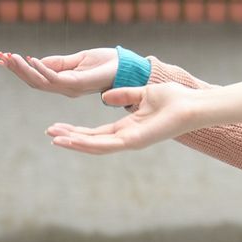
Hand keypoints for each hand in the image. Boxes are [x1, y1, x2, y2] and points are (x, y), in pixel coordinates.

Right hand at [0, 48, 118, 97]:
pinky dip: (41, 69)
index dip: (20, 68)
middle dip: (16, 70)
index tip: (4, 58)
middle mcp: (63, 87)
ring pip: (39, 81)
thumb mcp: (79, 59)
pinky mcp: (76, 84)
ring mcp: (69, 87)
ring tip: (9, 58)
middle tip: (0, 57)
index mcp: (63, 81)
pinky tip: (31, 60)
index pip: (36, 76)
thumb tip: (37, 61)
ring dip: (23, 69)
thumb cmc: (106, 62)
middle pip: (33, 81)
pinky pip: (54, 78)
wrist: (126, 67)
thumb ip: (59, 62)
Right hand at [46, 83, 201, 153]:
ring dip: (74, 143)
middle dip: (70, 138)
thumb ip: (124, 96)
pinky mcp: (134, 142)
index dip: (76, 132)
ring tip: (54, 139)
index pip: (96, 133)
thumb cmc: (174, 99)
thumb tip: (107, 97)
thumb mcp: (143, 95)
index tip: (58, 127)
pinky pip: (106, 144)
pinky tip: (71, 140)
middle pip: (92, 141)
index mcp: (127, 128)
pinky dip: (87, 143)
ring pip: (95, 146)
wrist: (191, 104)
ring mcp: (129, 142)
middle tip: (49, 133)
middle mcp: (126, 137)